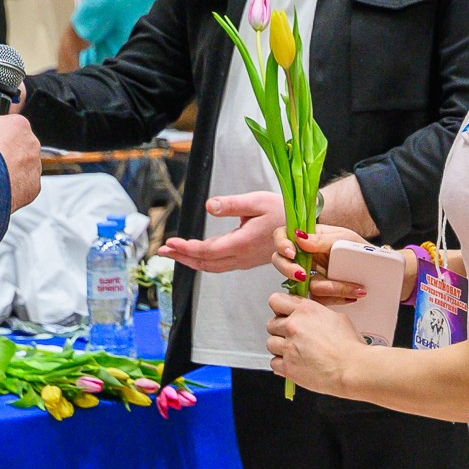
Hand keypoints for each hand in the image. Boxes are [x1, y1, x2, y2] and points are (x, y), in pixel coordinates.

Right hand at [0, 86, 40, 211]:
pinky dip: (10, 186)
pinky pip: (22, 185)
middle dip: (1, 152)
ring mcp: (34, 169)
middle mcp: (32, 146)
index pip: (8, 126)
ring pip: (20, 166)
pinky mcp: (32, 189)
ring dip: (6, 169)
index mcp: (20, 125)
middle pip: (15, 147)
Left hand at [161, 190, 285, 273]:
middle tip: (162, 251)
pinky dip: (204, 262)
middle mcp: (242, 256)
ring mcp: (245, 261)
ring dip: (191, 261)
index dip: (187, 248)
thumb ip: (231, 205)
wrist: (306, 227)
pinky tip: (196, 256)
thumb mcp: (257, 201)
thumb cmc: (284, 211)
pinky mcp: (248, 260)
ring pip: (213, 267)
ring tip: (173, 254)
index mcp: (243, 242)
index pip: (208, 251)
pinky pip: (221, 266)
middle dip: (182, 257)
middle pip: (206, 263)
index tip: (170, 242)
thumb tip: (209, 207)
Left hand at [266, 291, 368, 395]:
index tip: (283, 315)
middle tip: (292, 338)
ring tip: (296, 353)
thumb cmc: (350, 346)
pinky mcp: (287, 366)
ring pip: (270, 344)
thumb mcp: (337, 318)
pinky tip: (295, 365)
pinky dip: (282, 365)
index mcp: (306, 310)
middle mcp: (294, 325)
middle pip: (271, 324)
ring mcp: (289, 346)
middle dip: (280, 331)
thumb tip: (309, 318)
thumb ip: (316, 315)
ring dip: (280, 348)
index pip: (276, 300)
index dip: (279, 309)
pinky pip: (274, 363)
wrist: (353, 368)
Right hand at [271, 223, 368, 300]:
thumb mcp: (345, 238)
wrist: (378, 270)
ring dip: (328, 287)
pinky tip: (352, 295)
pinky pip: (318, 299)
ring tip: (352, 287)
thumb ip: (321, 239)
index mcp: (308, 239)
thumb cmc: (360, 249)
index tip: (292, 253)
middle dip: (289, 269)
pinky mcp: (320, 294)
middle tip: (303, 275)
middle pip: (280, 262)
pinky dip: (336, 298)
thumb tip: (298, 237)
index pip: (282, 236)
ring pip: (301, 285)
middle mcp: (305, 257)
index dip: (281, 244)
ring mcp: (310, 277)